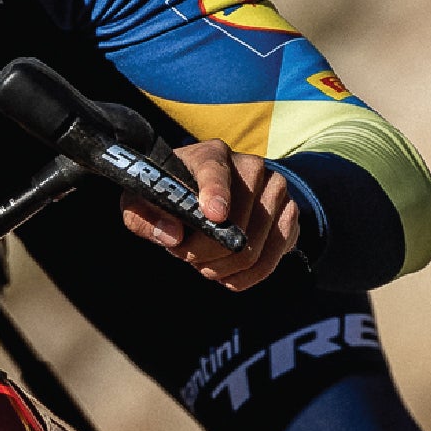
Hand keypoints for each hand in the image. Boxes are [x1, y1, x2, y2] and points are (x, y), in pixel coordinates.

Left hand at [119, 138, 299, 289]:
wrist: (206, 197)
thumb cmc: (168, 196)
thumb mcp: (141, 203)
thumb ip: (144, 217)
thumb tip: (172, 236)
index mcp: (210, 155)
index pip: (215, 171)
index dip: (215, 193)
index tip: (213, 215)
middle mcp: (251, 166)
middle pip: (234, 224)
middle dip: (204, 253)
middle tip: (186, 256)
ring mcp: (276, 189)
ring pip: (253, 247)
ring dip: (223, 268)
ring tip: (204, 265)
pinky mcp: (290, 214)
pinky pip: (274, 256)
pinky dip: (247, 276)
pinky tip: (229, 274)